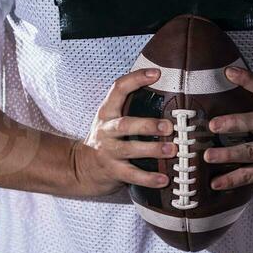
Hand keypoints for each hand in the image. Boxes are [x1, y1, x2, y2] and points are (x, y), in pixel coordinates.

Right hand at [71, 67, 174, 196]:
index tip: (157, 73)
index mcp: (107, 112)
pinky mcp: (113, 172)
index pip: (118, 89)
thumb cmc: (105, 138)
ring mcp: (108, 152)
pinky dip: (148, 178)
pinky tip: (164, 180)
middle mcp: (106, 130)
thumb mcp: (111, 118)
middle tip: (169, 126)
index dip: (136, 79)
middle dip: (148, 125)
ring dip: (152, 150)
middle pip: (125, 125)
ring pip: (130, 150)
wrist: (80, 167)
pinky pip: (132, 176)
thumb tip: (166, 90)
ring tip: (172, 150)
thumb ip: (130, 105)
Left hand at [203, 66, 252, 195]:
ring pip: (250, 152)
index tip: (228, 72)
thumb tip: (217, 90)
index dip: (248, 80)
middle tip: (213, 125)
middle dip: (234, 122)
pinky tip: (214, 183)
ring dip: (227, 154)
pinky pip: (248, 176)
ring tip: (207, 156)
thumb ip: (250, 108)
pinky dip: (230, 180)